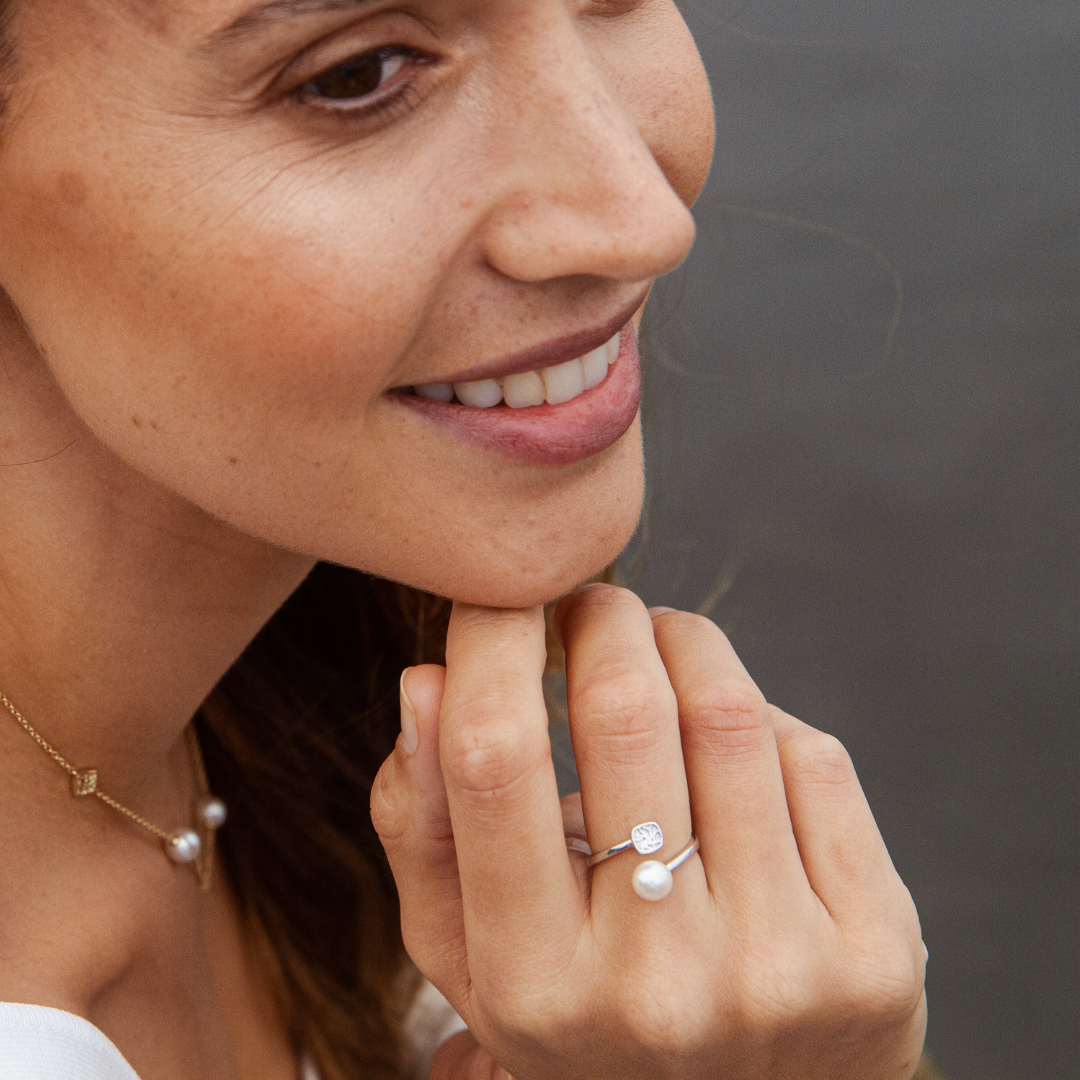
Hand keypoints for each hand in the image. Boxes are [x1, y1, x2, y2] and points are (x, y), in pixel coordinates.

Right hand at [371, 586, 926, 1079]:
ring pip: (728, 711)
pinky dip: (761, 718)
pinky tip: (733, 746)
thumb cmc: (586, 1014)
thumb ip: (423, 825)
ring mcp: (777, 972)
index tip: (498, 599)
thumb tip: (425, 683)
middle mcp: (655, 987)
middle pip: (623, 709)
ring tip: (658, 645)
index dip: (490, 641)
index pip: (495, 755)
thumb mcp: (472, 949)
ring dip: (683, 642)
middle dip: (600, 617)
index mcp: (531, 984)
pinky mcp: (875, 952)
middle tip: (588, 607)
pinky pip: (811, 756)